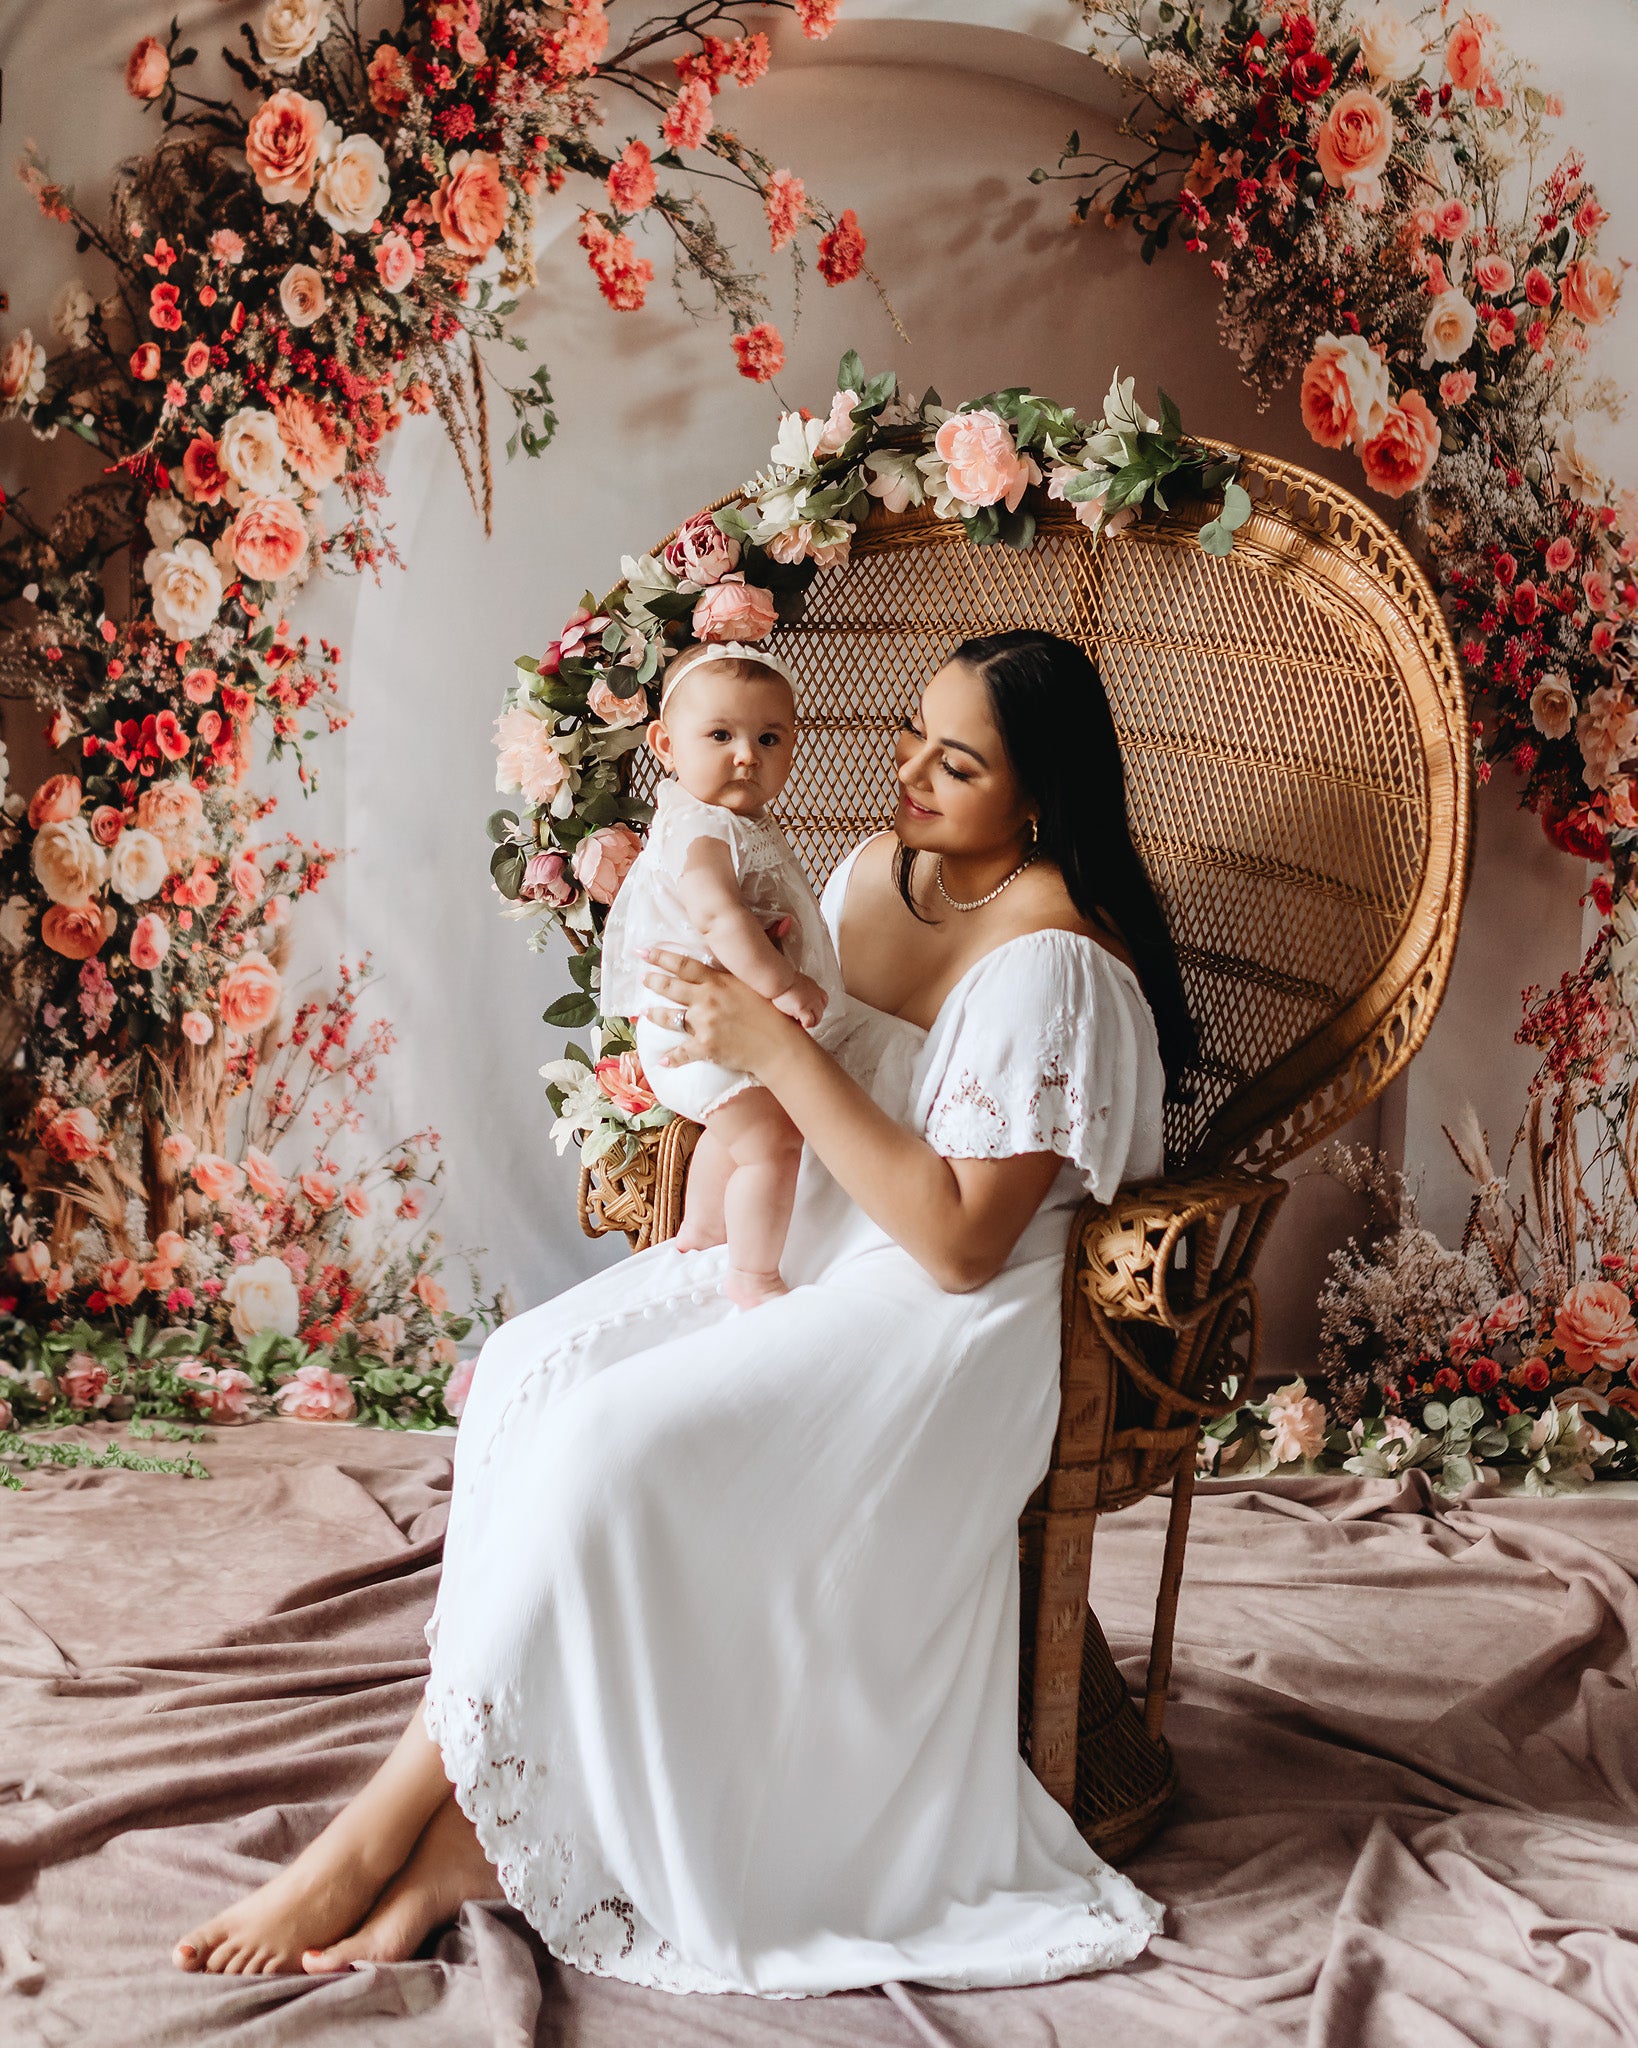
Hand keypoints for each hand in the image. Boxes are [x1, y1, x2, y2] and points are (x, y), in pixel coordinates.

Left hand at [638, 948, 798, 1075]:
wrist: (780, 1046)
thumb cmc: (775, 1013)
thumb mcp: (757, 984)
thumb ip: (744, 968)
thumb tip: (761, 938)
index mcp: (718, 982)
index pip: (683, 965)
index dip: (660, 957)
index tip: (643, 952)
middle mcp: (706, 1000)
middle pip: (671, 988)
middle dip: (653, 981)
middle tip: (643, 978)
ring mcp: (704, 1024)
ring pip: (670, 1017)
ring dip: (654, 1015)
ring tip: (644, 1013)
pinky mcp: (705, 1047)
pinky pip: (681, 1053)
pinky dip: (671, 1058)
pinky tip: (662, 1061)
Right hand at [772, 971, 827, 1030]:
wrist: (779, 977)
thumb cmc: (782, 978)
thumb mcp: (796, 980)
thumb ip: (800, 988)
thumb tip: (796, 994)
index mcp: (813, 987)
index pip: (824, 1000)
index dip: (818, 1007)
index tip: (812, 1011)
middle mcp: (815, 995)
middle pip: (821, 1011)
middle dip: (814, 1017)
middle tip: (807, 1021)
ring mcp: (810, 1002)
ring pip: (817, 1018)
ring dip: (810, 1023)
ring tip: (802, 1024)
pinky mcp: (802, 1008)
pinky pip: (808, 1022)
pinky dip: (805, 1025)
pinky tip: (799, 1023)